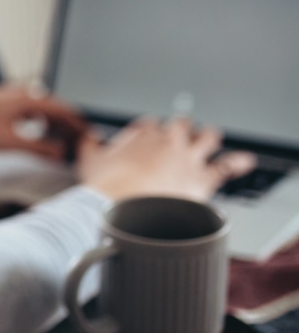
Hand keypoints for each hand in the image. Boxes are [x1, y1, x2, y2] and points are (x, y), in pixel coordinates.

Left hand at [0, 85, 85, 159]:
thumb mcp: (8, 142)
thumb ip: (37, 148)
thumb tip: (60, 154)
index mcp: (27, 99)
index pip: (62, 109)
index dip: (78, 124)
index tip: (89, 135)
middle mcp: (20, 95)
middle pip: (52, 109)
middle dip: (66, 127)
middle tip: (78, 143)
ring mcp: (8, 99)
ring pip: (38, 112)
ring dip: (51, 127)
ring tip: (59, 143)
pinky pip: (25, 114)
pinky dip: (35, 126)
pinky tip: (33, 138)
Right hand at [77, 117, 255, 200]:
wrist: (122, 207)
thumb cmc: (104, 187)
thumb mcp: (88, 161)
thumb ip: (89, 145)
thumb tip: (88, 137)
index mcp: (140, 135)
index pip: (149, 125)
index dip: (150, 130)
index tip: (149, 135)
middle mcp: (167, 141)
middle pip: (180, 125)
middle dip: (181, 128)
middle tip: (181, 132)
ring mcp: (186, 158)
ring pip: (207, 138)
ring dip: (209, 137)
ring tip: (211, 137)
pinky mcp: (202, 178)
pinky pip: (226, 166)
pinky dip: (237, 162)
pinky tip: (244, 161)